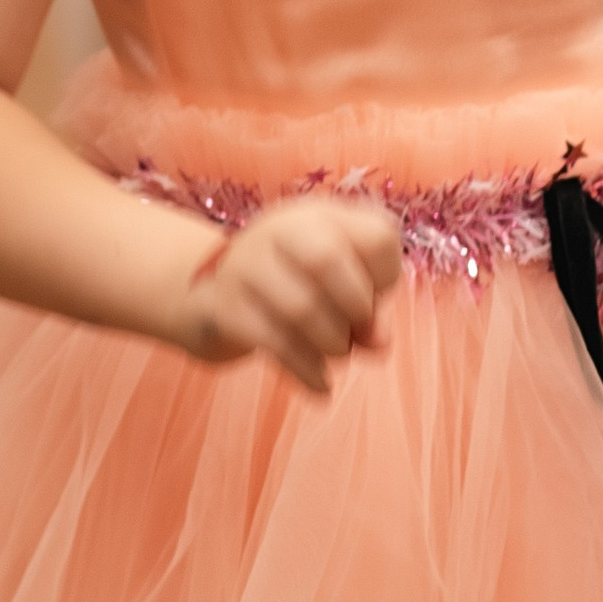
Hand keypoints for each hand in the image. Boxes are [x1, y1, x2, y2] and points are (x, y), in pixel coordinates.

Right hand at [179, 193, 401, 394]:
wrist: (215, 293)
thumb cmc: (296, 287)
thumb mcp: (339, 287)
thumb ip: (369, 311)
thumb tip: (379, 344)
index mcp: (321, 216)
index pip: (376, 235)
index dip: (387, 276)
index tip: (375, 298)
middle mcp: (281, 228)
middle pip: (327, 260)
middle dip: (356, 307)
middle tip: (357, 332)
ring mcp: (246, 264)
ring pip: (300, 308)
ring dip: (333, 344)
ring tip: (337, 352)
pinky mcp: (225, 306)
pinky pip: (274, 343)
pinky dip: (307, 370)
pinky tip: (321, 385)